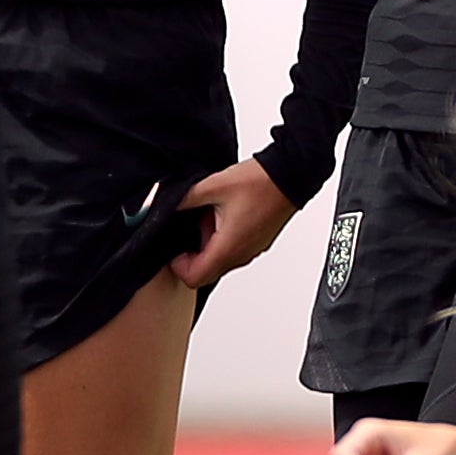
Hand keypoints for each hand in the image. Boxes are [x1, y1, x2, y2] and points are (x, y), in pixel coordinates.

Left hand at [168, 158, 300, 288]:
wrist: (291, 176)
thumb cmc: (260, 182)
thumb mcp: (213, 185)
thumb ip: (184, 198)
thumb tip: (163, 203)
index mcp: (228, 247)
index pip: (194, 278)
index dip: (177, 266)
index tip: (174, 247)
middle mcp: (241, 255)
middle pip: (206, 273)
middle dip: (191, 256)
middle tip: (190, 228)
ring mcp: (251, 250)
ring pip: (219, 262)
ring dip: (206, 244)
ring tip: (208, 216)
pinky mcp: (257, 243)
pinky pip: (233, 251)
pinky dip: (221, 239)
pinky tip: (222, 213)